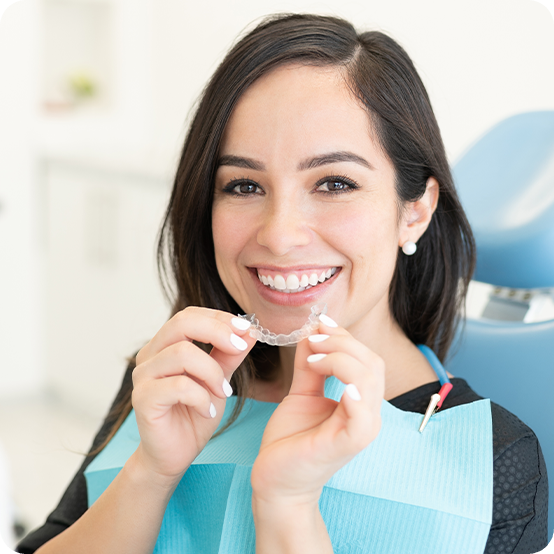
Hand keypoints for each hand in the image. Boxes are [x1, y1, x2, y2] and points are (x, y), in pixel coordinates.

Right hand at [131, 307, 255, 481]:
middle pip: (182, 323)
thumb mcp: (218, 380)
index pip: (190, 315)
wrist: (174, 455)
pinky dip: (201, 397)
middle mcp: (150, 354)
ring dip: (212, 372)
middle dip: (217, 331)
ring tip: (224, 392)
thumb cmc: (193, 414)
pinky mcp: (142, 398)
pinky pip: (178, 386)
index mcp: (166, 344)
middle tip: (240, 348)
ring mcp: (143, 376)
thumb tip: (250, 331)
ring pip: (182, 353)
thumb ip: (230, 355)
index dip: (219, 318)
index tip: (247, 329)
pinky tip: (208, 411)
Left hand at [250, 316, 384, 504]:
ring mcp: (361, 430)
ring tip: (313, 358)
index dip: (345, 337)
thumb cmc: (291, 439)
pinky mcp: (348, 444)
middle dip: (342, 343)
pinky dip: (352, 390)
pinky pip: (362, 414)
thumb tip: (314, 332)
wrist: (276, 479)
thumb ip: (311, 365)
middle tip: (313, 339)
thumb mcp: (302, 393)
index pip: (367, 359)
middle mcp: (368, 414)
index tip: (319, 324)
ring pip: (369, 380)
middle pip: (372, 363)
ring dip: (340, 358)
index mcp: (360, 402)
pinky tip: (331, 376)